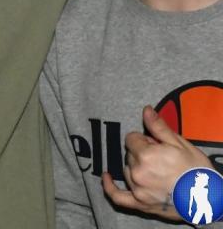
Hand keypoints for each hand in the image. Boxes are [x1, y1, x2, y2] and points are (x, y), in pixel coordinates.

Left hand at [102, 105, 212, 220]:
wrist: (209, 199)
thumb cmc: (196, 171)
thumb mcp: (179, 144)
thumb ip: (158, 127)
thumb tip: (146, 110)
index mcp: (146, 156)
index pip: (131, 139)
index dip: (144, 140)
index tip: (156, 144)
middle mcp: (138, 173)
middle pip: (130, 154)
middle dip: (142, 153)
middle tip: (161, 159)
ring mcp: (138, 190)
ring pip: (127, 170)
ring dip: (136, 168)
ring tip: (157, 171)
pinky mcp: (140, 204)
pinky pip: (118, 196)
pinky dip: (109, 187)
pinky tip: (105, 176)